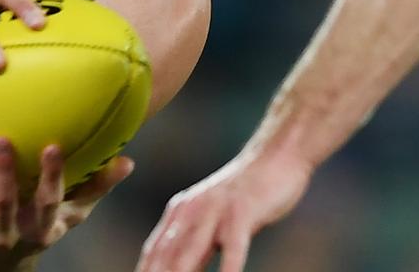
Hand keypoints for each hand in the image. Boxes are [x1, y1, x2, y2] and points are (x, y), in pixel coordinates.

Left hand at [0, 136, 132, 269]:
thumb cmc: (35, 229)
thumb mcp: (67, 217)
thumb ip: (94, 188)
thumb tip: (129, 160)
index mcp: (38, 229)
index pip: (47, 202)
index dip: (51, 177)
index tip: (53, 147)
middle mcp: (6, 234)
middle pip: (4, 202)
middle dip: (4, 173)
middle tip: (3, 138)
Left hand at [136, 149, 313, 271]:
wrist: (274, 158)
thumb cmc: (244, 197)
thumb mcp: (213, 221)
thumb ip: (196, 246)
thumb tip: (179, 271)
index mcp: (179, 213)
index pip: (154, 250)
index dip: (144, 270)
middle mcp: (190, 211)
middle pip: (166, 254)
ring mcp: (215, 211)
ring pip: (191, 251)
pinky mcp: (241, 213)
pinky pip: (234, 247)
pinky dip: (227, 269)